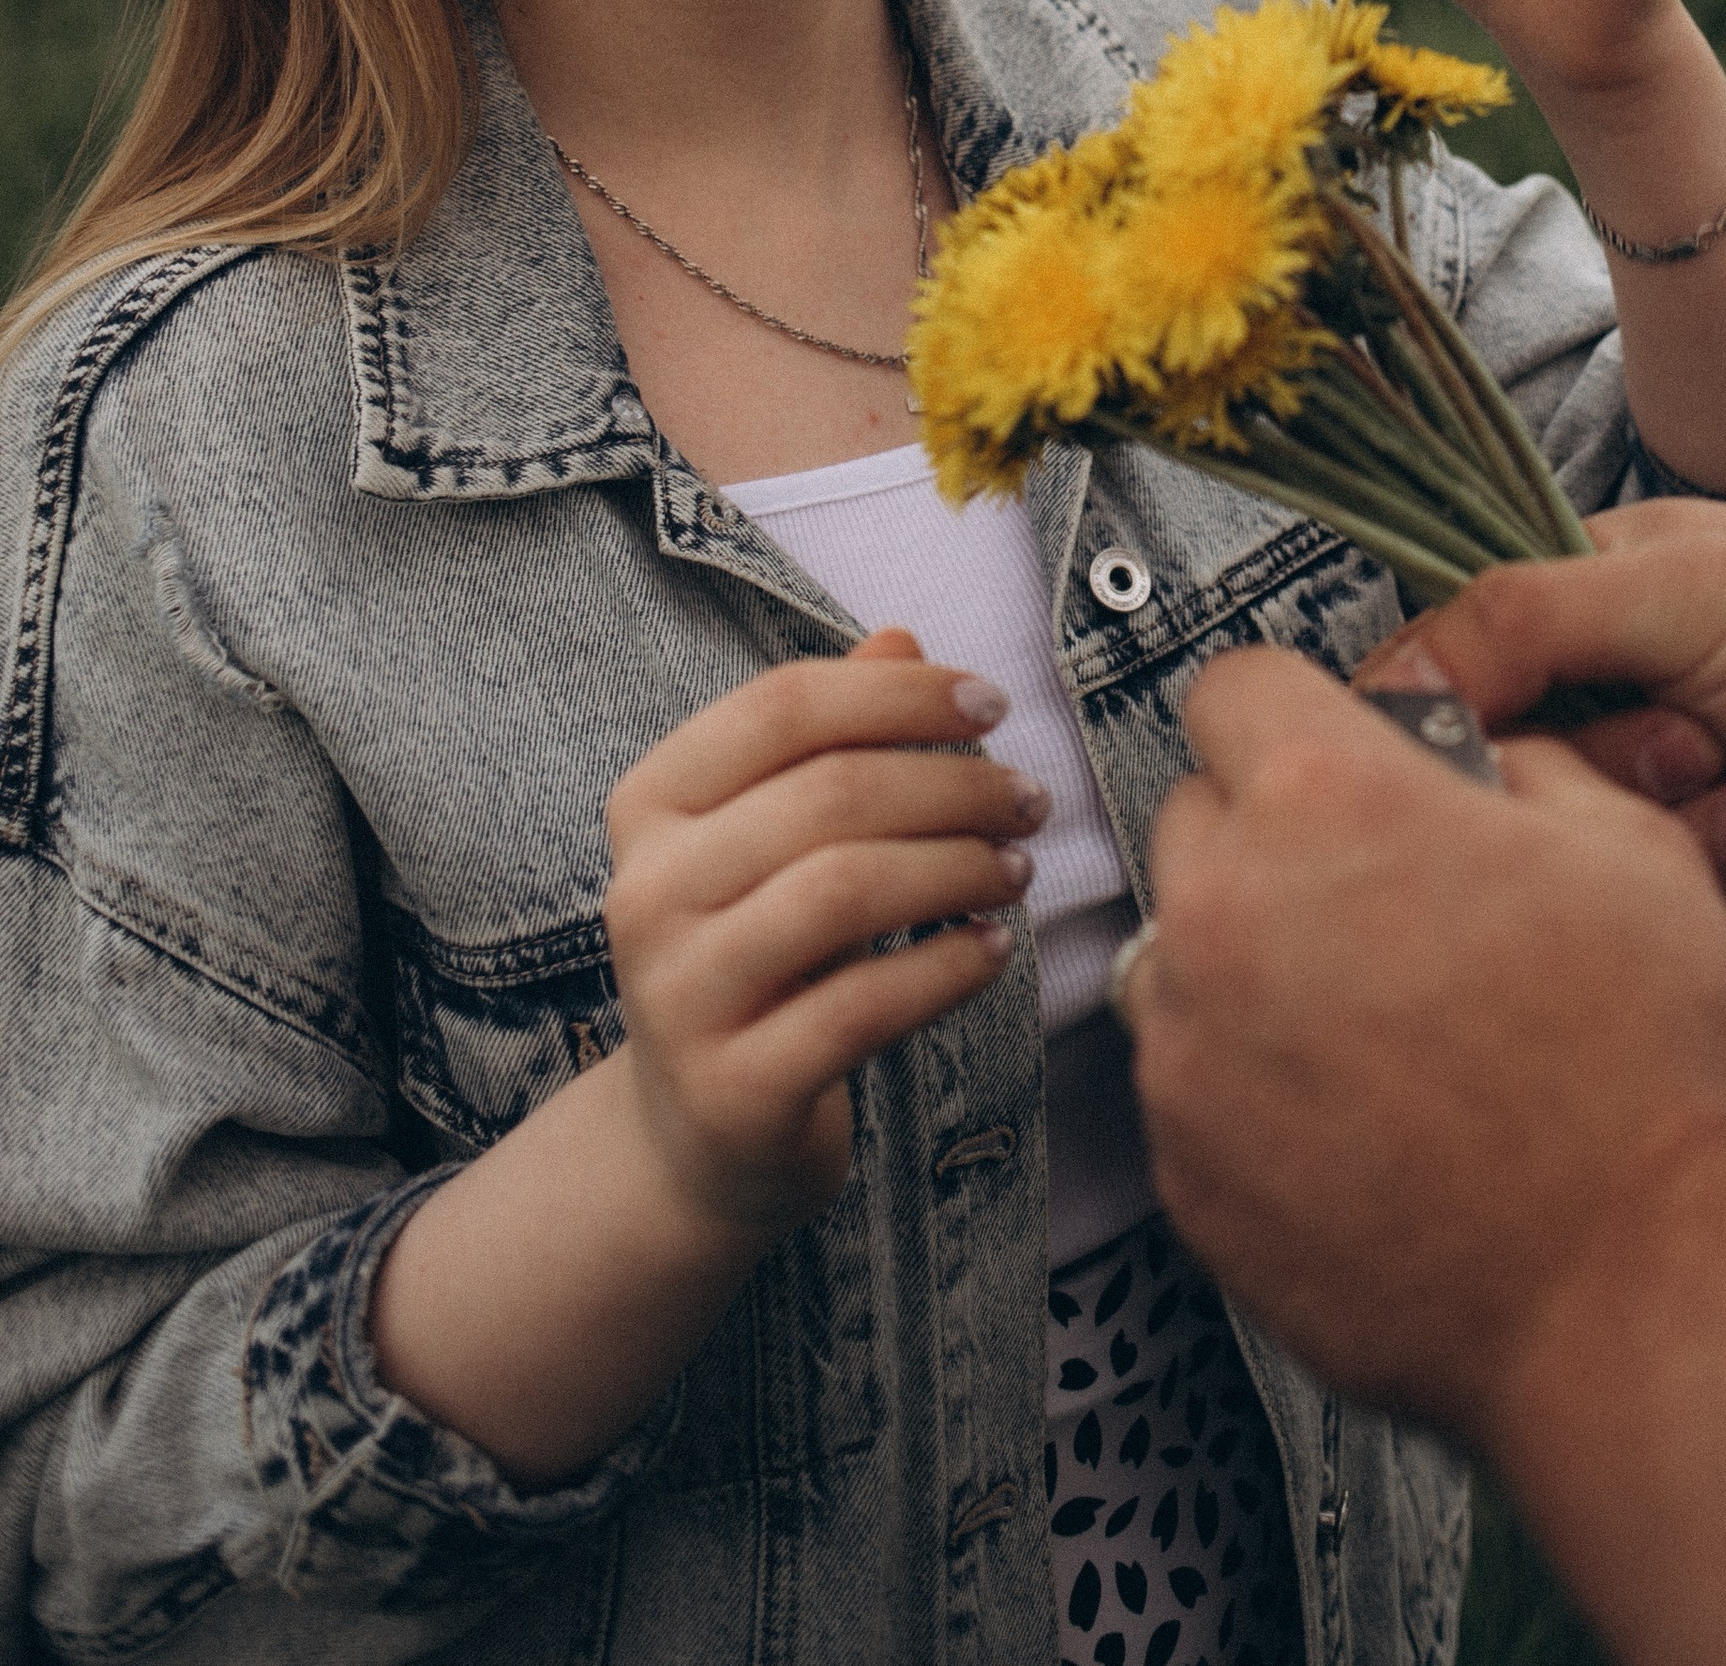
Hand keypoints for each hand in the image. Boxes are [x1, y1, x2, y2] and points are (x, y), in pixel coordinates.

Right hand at [602, 633, 1041, 1237]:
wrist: (696, 1137)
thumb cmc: (759, 951)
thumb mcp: (778, 836)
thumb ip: (831, 737)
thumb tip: (903, 637)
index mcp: (650, 804)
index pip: (782, 707)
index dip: (899, 694)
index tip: (991, 705)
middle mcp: (646, 892)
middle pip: (829, 795)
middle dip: (953, 785)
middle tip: (1029, 800)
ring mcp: (681, 995)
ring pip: (846, 890)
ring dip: (958, 868)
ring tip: (1016, 868)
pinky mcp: (734, 1087)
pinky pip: (864, 1006)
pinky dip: (947, 969)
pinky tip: (991, 950)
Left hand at [1128, 645, 1725, 1438]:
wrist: (1658, 1296)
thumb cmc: (1656, 1077)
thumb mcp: (1621, 839)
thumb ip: (1504, 766)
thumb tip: (1461, 761)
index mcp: (1327, 801)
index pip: (1234, 689)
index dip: (1299, 716)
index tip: (1333, 753)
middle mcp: (1229, 918)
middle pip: (1199, 823)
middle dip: (1278, 843)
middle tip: (1387, 902)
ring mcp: (1194, 1059)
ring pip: (1186, 960)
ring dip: (1260, 970)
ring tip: (1392, 1030)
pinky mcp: (1191, 1181)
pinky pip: (1196, 1090)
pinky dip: (1258, 1093)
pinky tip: (1376, 1124)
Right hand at [1374, 507, 1725, 920]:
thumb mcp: (1685, 592)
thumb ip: (1528, 621)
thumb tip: (1383, 684)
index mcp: (1592, 587)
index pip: (1456, 658)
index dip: (1448, 711)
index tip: (1461, 751)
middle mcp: (1617, 686)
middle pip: (1513, 763)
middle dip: (1593, 767)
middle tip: (1690, 745)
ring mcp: (1669, 785)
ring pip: (1579, 841)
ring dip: (1664, 823)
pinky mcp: (1718, 876)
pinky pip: (1652, 898)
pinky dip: (1714, 870)